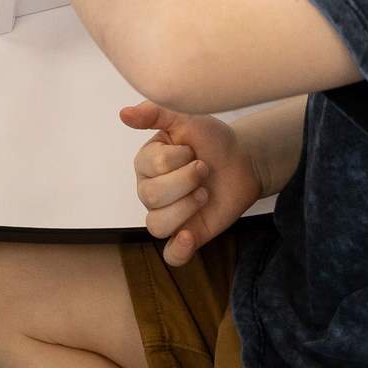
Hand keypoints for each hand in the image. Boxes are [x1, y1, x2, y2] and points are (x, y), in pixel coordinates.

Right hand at [121, 101, 264, 266]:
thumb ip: (155, 112)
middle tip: (204, 170)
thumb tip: (124, 113)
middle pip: (152, 196)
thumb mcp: (186, 118)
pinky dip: (178, 249)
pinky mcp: (187, 234)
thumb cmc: (212, 140)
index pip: (152, 167)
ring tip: (205, 193)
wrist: (243, 161)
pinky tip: (189, 236)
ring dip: (186, 207)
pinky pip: (171, 255)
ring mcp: (167, 214)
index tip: (193, 150)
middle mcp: (150, 191)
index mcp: (146, 164)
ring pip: (157, 225)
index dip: (178, 159)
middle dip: (186, 181)